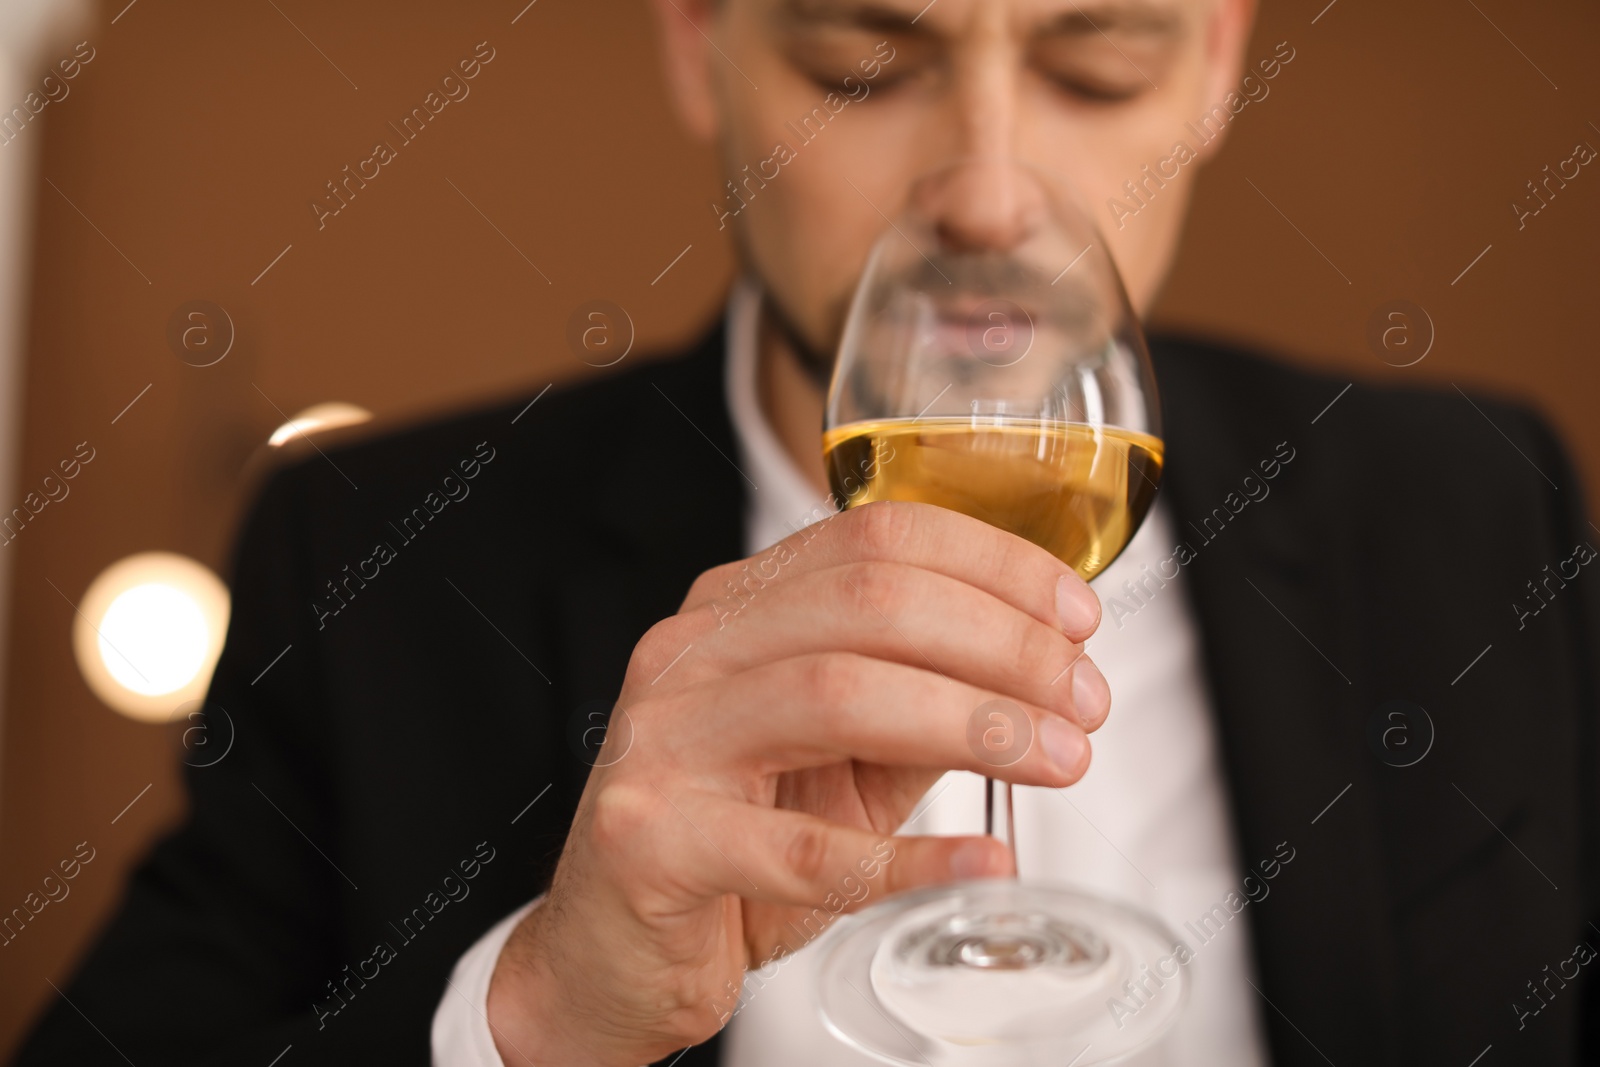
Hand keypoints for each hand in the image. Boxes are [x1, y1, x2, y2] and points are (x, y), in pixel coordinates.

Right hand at [485, 501, 1109, 1065]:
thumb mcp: (842, 757)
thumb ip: (921, 703)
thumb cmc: (737, 841)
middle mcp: (692, 652)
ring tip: (1060, 760)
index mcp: (737, 607)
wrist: (615, 953)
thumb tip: (1046, 667)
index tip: (1078, 617)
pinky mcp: (652, 839)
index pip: (874, 535)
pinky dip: (912, 855)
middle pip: (867, 600)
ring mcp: (664, 741)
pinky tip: (987, 859)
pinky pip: (803, 847)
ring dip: (973, 724)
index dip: (994, 563)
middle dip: (1003, 642)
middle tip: (1086, 701)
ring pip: (836, 693)